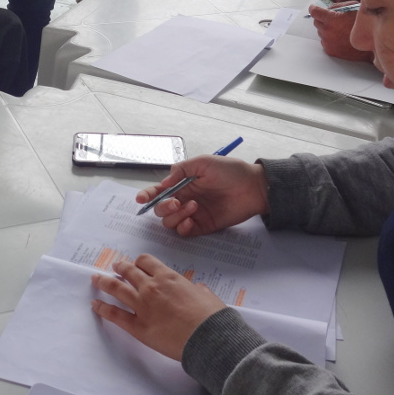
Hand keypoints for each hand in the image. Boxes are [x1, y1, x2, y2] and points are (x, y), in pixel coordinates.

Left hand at [91, 255, 225, 360]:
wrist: (208, 338)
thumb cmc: (211, 317)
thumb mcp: (208, 296)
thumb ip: (199, 290)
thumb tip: (198, 289)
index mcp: (168, 278)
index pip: (147, 262)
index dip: (139, 262)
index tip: (136, 264)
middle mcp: (151, 288)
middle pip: (129, 271)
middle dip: (120, 267)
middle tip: (114, 266)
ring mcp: (142, 306)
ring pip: (117, 288)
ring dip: (104, 282)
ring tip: (96, 279)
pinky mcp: (138, 327)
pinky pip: (115, 315)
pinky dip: (103, 309)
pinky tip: (95, 305)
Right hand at [136, 156, 267, 236]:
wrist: (252, 187)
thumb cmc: (230, 171)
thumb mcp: (203, 162)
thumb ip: (181, 170)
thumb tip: (164, 183)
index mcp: (182, 184)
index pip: (159, 191)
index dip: (147, 195)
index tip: (141, 199)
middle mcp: (184, 199)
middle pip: (161, 209)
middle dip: (163, 207)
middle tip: (177, 201)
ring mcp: (193, 214)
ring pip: (170, 222)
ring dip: (176, 215)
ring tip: (194, 207)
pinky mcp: (203, 226)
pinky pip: (184, 232)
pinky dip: (183, 227)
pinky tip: (192, 220)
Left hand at [309, 3, 373, 61]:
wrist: (371, 45)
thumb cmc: (364, 24)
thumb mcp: (353, 7)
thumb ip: (338, 6)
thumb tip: (327, 8)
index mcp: (332, 19)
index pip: (315, 12)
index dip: (314, 9)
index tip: (314, 8)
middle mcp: (327, 31)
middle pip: (316, 22)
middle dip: (322, 18)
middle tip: (332, 18)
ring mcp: (327, 42)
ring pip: (320, 32)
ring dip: (326, 28)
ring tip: (339, 29)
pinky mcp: (330, 50)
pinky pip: (324, 41)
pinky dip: (329, 38)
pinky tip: (339, 37)